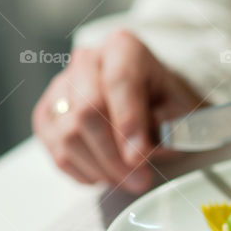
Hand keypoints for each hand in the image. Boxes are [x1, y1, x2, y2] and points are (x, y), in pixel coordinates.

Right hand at [32, 30, 204, 192]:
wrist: (150, 100)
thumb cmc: (168, 104)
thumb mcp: (184, 112)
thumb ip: (168, 127)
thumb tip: (137, 151)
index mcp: (124, 49)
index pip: (118, 82)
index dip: (127, 123)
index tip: (139, 158)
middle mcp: (87, 60)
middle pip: (87, 111)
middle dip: (114, 156)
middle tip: (140, 181)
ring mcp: (60, 87)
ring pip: (68, 135)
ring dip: (101, 169)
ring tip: (128, 180)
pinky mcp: (47, 115)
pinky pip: (56, 151)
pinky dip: (83, 172)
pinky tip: (108, 175)